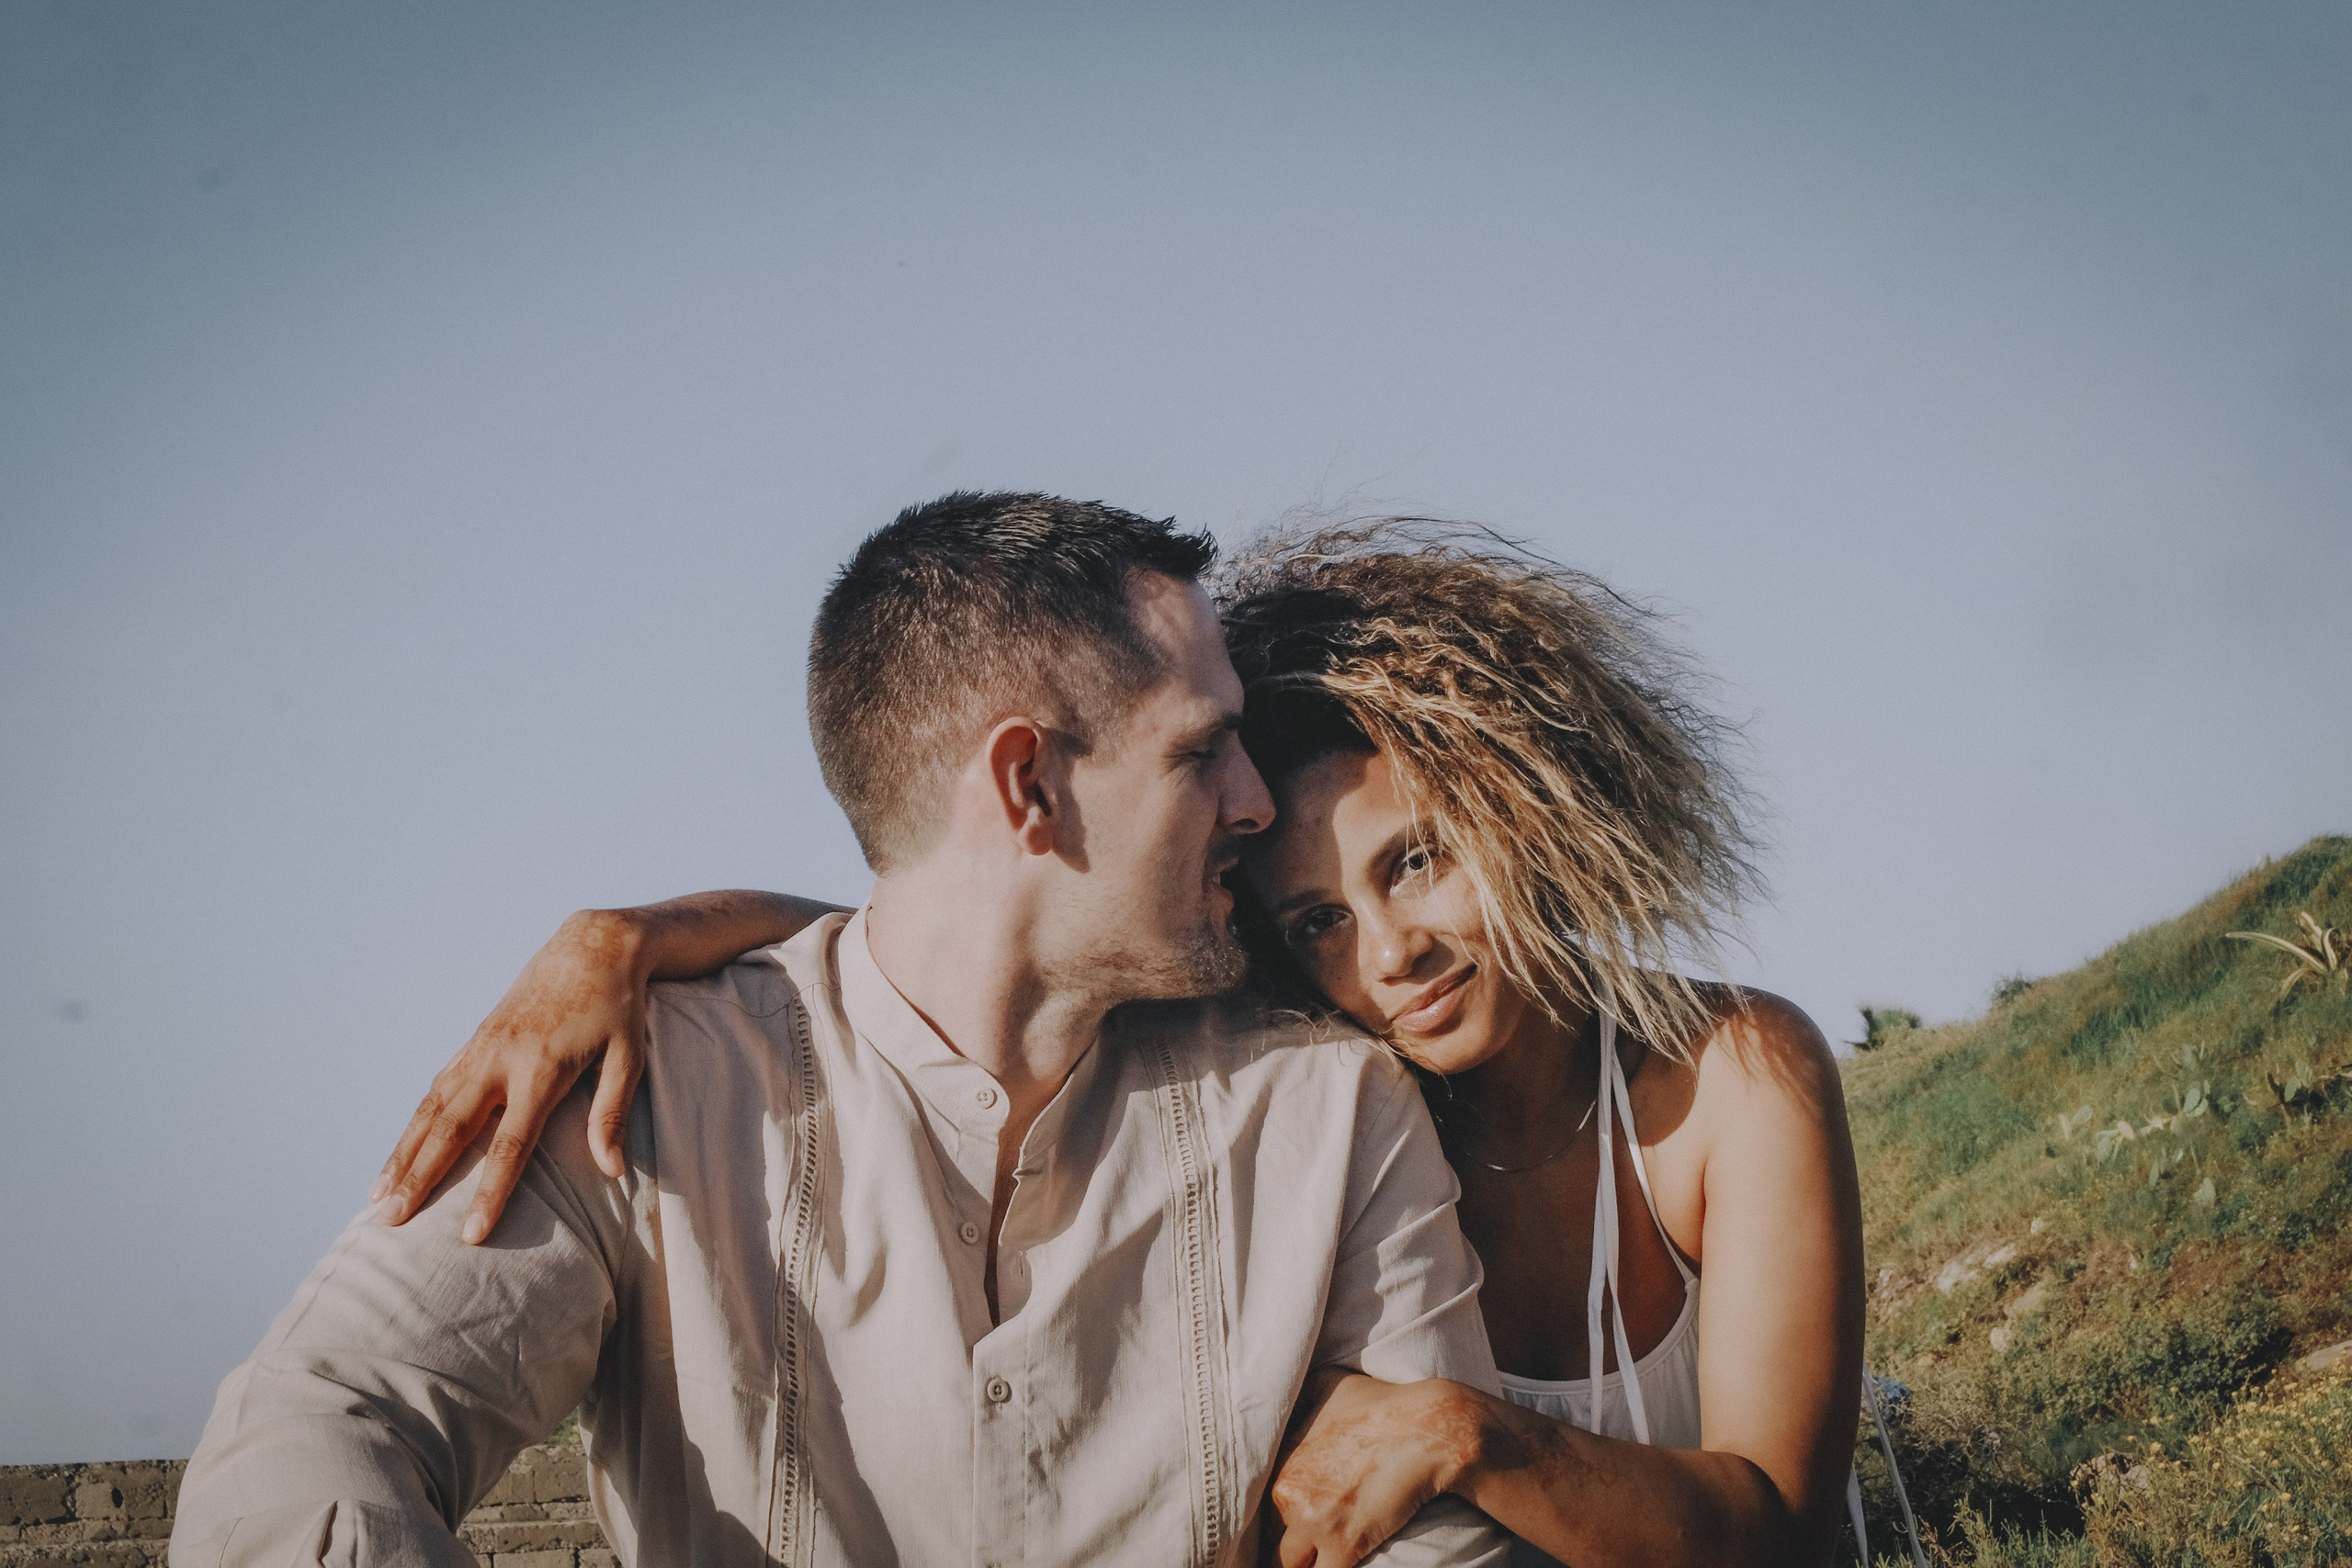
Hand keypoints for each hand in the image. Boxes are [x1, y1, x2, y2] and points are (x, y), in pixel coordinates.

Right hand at [371, 909, 648, 1243]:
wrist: (592, 946)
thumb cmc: (618, 1006)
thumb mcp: (629, 1056)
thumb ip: (612, 1113)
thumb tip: (611, 1170)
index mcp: (541, 1069)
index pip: (511, 1145)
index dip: (490, 1191)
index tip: (470, 1234)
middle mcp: (500, 1060)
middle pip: (451, 1129)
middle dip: (419, 1178)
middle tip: (390, 1222)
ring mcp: (482, 1048)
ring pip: (431, 1109)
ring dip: (402, 1154)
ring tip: (378, 1198)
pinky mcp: (476, 1040)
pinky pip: (436, 1088)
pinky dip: (414, 1123)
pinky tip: (399, 1152)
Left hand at [1271, 1372, 1486, 1567]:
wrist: (1428, 1430)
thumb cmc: (1381, 1403)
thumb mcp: (1325, 1384)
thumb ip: (1296, 1399)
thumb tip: (1282, 1403)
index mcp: (1282, 1460)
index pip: (1263, 1504)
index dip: (1282, 1514)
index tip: (1299, 1516)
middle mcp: (1289, 1492)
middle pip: (1275, 1536)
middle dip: (1293, 1542)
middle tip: (1316, 1536)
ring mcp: (1314, 1522)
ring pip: (1291, 1562)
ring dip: (1307, 1561)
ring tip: (1324, 1554)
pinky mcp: (1343, 1546)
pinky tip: (1341, 1561)